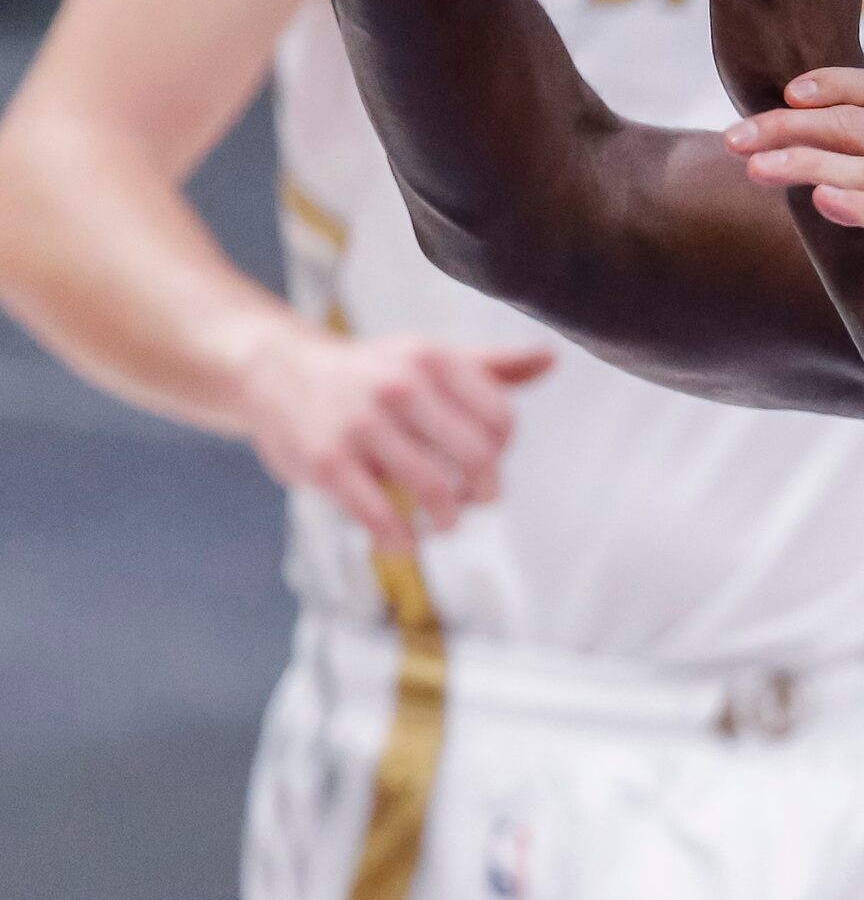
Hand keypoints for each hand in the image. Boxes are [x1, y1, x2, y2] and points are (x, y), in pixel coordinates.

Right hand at [233, 324, 554, 549]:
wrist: (276, 372)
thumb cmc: (369, 373)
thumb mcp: (428, 357)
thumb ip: (490, 367)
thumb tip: (552, 359)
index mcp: (433, 360)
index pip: (501, 418)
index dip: (503, 449)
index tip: (489, 460)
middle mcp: (401, 386)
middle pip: (478, 456)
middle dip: (486, 490)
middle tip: (478, 500)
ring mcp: (362, 424)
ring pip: (434, 488)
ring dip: (449, 518)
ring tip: (446, 522)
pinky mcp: (328, 462)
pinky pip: (379, 514)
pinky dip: (401, 539)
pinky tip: (405, 542)